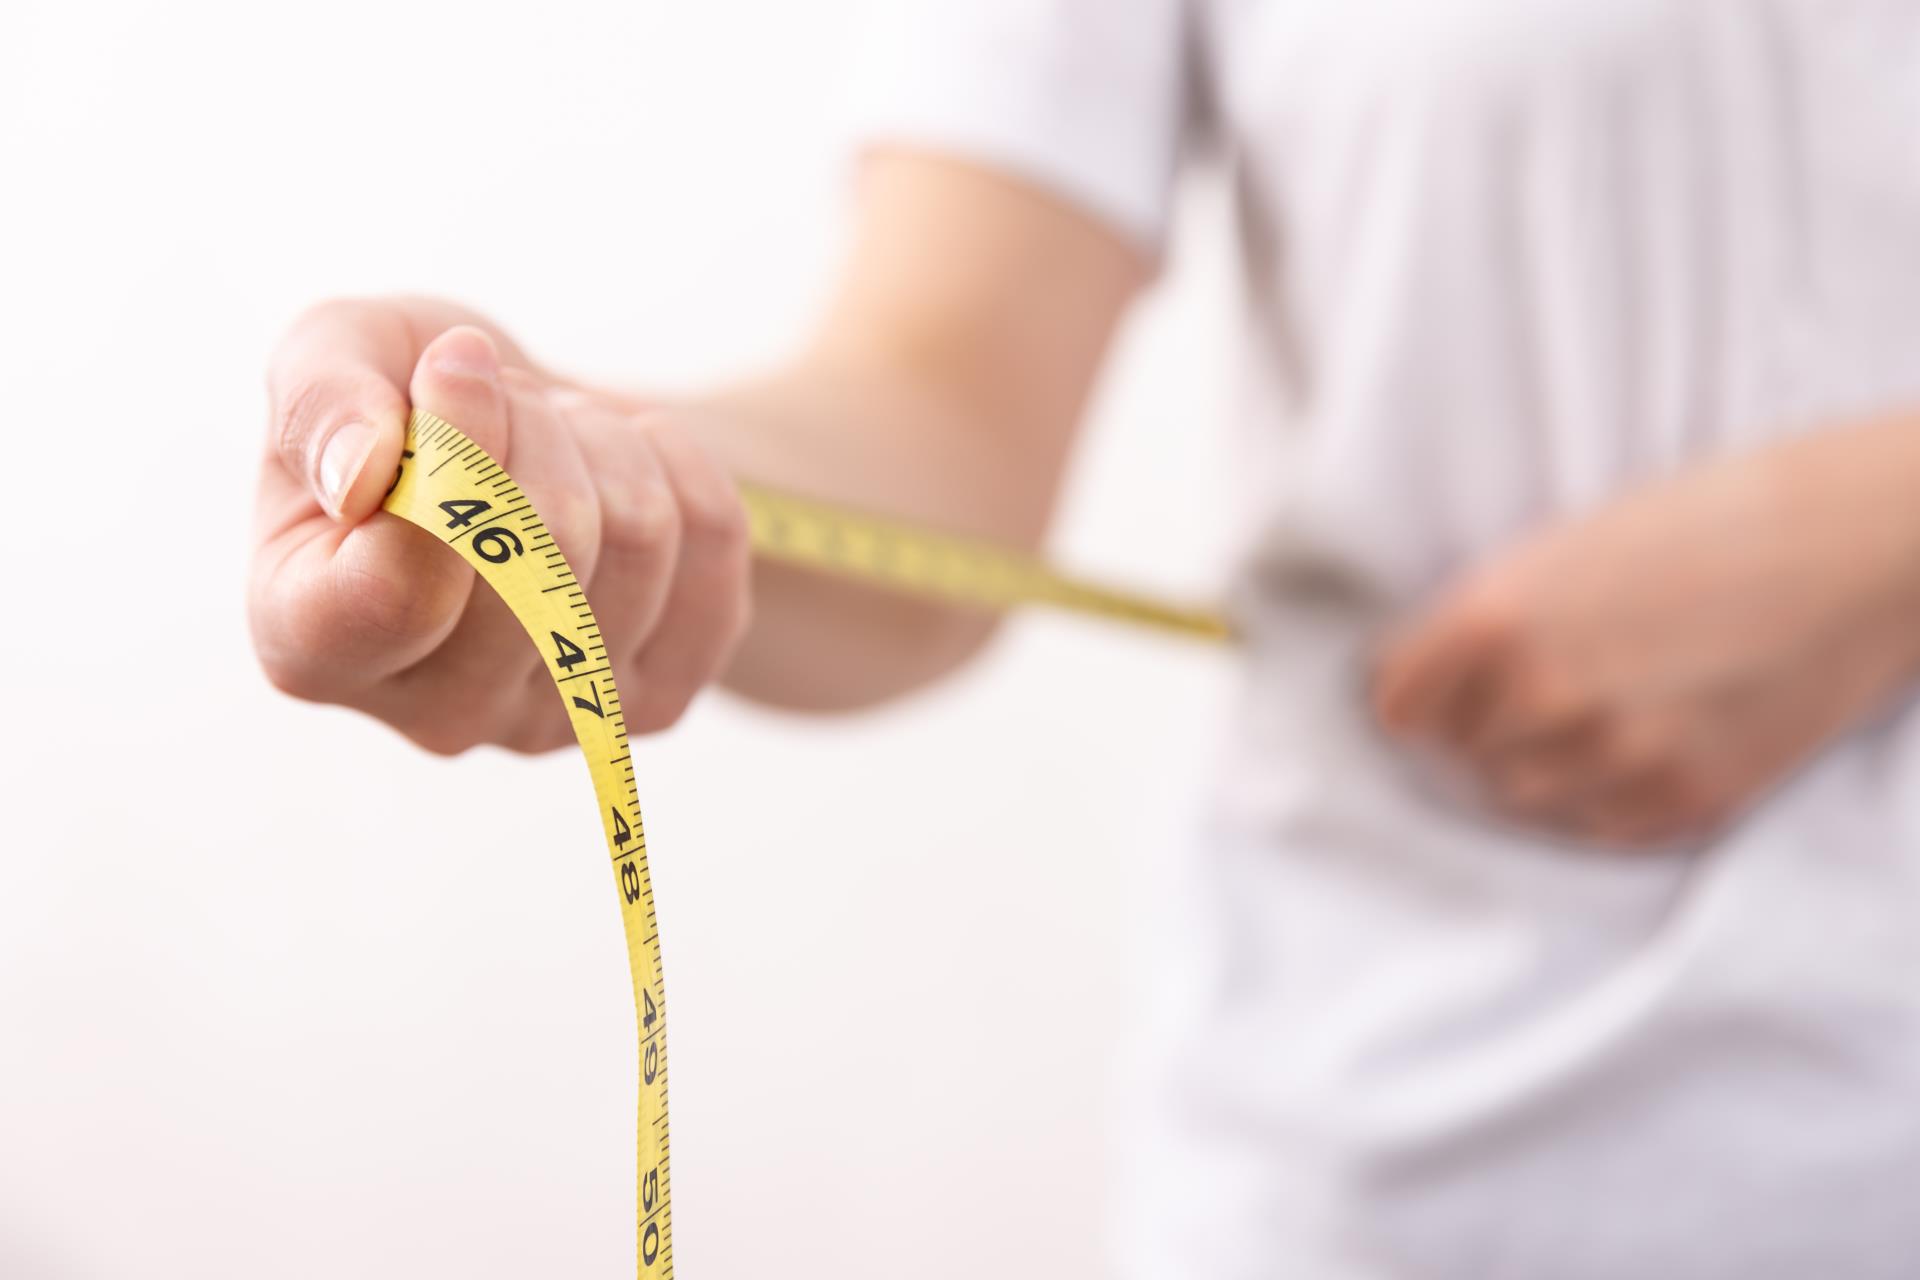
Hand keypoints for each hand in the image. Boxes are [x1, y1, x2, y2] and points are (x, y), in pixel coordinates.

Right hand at [249, 297, 750, 752]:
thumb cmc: (409, 403)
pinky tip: (621, 467)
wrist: (527, 444)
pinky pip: (714, 537)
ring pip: (636, 532)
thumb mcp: (336, 355)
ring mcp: (559, 723)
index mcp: (312, 645)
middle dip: (531, 427)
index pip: (399, 589)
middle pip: (537, 555)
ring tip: (555, 434)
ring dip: (601, 437)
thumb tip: (363, 468)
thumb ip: (318, 399)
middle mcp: (435, 715)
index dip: (451, 460)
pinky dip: (676, 458)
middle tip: (505, 397)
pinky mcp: (663, 699)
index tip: (458, 362)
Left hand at [1371, 418, 1919, 846]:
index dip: (1419, 694)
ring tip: (1594, 713)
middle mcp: (1546, 695)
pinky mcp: (1688, 798)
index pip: (1397, 705)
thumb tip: (1417, 683)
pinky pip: (1598, 826)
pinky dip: (1601, 796)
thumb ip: (1484, 618)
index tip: (1437, 689)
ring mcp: (1618, 755)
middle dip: (1484, 726)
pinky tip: (1640, 742)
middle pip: (1460, 754)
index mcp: (1497, 618)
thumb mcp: (1565, 545)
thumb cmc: (1708, 521)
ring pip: (1521, 797)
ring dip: (1539, 765)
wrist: (1859, 545)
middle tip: (1539, 688)